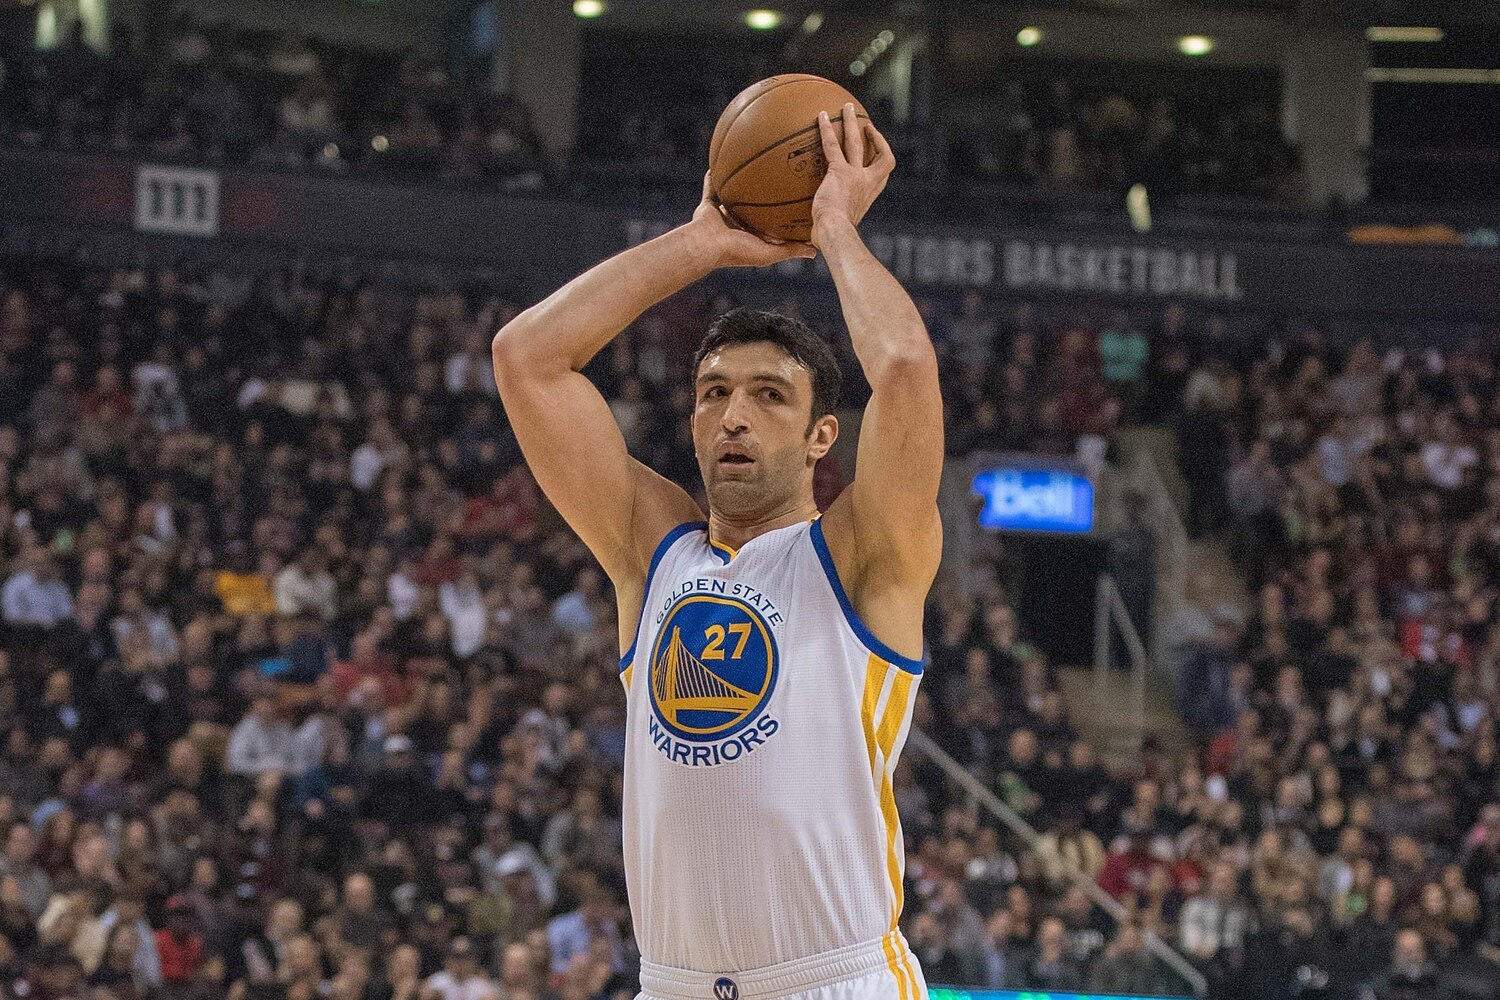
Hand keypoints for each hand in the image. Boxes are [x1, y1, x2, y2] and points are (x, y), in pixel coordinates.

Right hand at [686, 172, 815, 268]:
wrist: (706, 247)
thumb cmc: (738, 251)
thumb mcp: (769, 252)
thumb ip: (790, 250)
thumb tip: (815, 252)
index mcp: (752, 236)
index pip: (769, 223)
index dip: (780, 212)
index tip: (794, 199)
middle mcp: (737, 225)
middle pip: (752, 206)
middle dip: (762, 194)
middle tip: (776, 177)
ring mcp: (721, 216)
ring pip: (733, 196)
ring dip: (740, 184)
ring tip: (751, 166)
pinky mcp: (707, 207)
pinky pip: (711, 187)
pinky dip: (713, 178)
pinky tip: (720, 162)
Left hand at [811, 104, 894, 245]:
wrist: (836, 233)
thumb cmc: (834, 238)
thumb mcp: (836, 231)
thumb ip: (828, 228)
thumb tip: (811, 245)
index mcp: (869, 193)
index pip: (882, 171)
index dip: (881, 156)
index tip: (874, 149)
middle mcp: (867, 181)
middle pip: (877, 153)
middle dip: (874, 136)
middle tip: (865, 123)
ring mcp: (855, 174)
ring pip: (855, 141)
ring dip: (851, 122)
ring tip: (846, 106)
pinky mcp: (839, 171)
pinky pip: (832, 145)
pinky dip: (826, 129)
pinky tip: (820, 116)